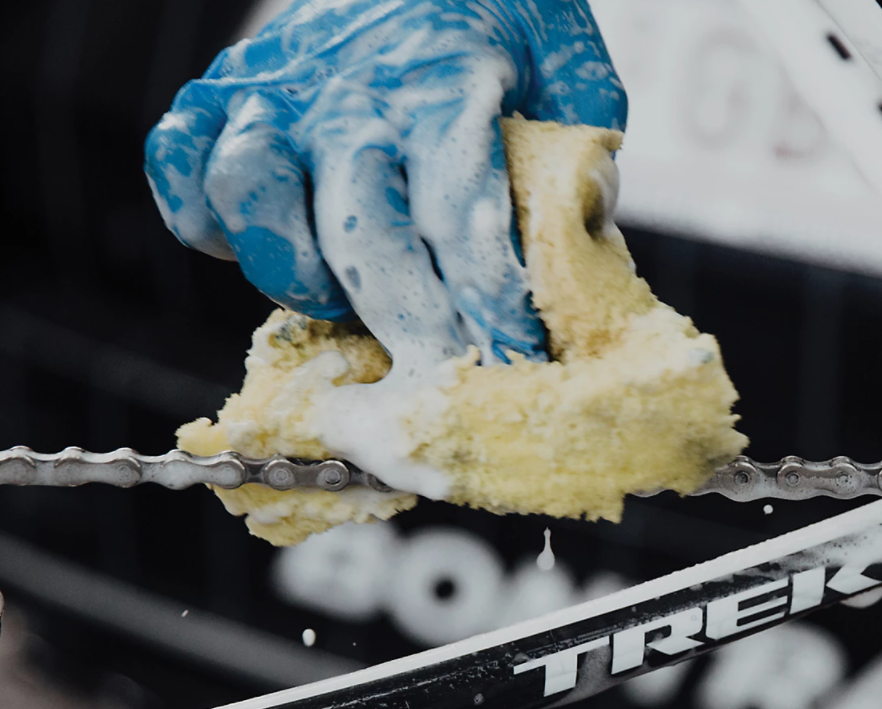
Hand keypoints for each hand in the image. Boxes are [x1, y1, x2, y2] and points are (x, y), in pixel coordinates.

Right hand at [145, 0, 625, 365]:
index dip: (487, 302)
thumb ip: (580, 152)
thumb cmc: (501, 18)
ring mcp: (277, 90)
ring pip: (248, 196)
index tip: (515, 359)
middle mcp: (350, 94)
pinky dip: (199, 217)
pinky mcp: (222, 89)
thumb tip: (584, 237)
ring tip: (338, 307)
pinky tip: (247, 250)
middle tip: (442, 379)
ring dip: (291, 270)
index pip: (460, 218)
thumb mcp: (569, 70)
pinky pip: (178, 160)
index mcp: (444, 87)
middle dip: (408, 324)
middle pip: (361, 232)